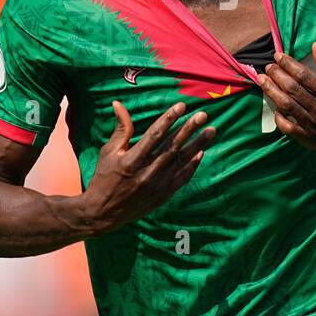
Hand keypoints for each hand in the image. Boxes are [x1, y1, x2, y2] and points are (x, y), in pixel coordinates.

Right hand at [79, 101, 215, 235]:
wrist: (103, 213)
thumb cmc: (104, 178)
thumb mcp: (108, 152)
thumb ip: (121, 129)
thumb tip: (118, 103)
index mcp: (131, 161)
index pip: (154, 135)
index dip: (169, 119)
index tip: (181, 106)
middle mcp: (146, 174)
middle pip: (172, 147)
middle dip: (189, 129)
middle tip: (203, 115)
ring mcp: (156, 186)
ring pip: (181, 162)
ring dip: (197, 145)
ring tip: (211, 131)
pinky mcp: (162, 196)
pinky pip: (182, 178)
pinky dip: (192, 165)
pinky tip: (201, 152)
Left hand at [257, 42, 315, 157]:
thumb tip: (315, 46)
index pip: (304, 76)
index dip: (288, 64)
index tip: (279, 56)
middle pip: (292, 90)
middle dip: (277, 76)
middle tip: (268, 67)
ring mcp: (315, 127)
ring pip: (287, 106)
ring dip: (272, 92)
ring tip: (263, 81)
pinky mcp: (311, 140)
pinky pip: (288, 128)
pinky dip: (279, 117)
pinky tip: (275, 106)